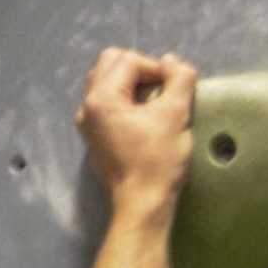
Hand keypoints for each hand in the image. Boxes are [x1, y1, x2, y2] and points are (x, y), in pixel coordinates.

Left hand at [75, 48, 195, 205]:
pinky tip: (142, 119)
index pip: (129, 61)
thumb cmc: (158, 162)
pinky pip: (106, 106)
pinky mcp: (94, 139)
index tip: (176, 86)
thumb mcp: (175, 117)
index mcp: (102, 97)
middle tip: (164, 89)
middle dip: (141, 70)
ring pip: (107, 84)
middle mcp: (88, 106)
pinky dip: (124, 102)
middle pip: (111, 65)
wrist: (142, 206)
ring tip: (154, 103)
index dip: (157, 67)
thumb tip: (175, 61)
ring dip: (131, 85)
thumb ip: (179, 81)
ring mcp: (87, 124)